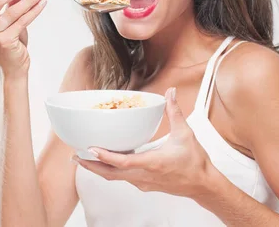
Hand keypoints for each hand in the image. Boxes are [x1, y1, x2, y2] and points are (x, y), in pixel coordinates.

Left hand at [74, 87, 215, 197]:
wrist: (203, 185)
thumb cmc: (194, 163)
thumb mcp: (185, 134)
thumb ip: (175, 112)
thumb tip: (171, 93)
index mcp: (153, 162)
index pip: (123, 162)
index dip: (105, 156)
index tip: (90, 149)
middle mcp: (144, 176)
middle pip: (110, 174)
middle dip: (91, 166)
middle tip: (75, 157)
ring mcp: (143, 182)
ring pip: (115, 178)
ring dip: (98, 169)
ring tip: (84, 159)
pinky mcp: (144, 184)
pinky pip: (122, 178)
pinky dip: (110, 170)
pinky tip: (105, 161)